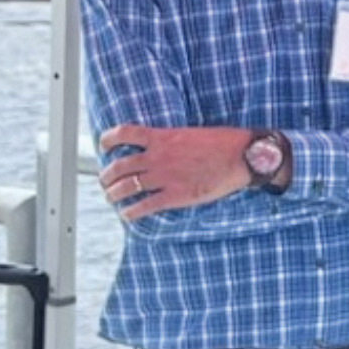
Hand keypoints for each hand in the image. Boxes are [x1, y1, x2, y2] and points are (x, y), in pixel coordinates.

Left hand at [98, 124, 253, 220]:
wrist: (244, 157)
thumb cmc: (225, 143)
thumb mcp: (192, 133)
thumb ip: (172, 140)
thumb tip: (161, 148)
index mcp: (163, 137)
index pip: (124, 134)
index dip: (108, 140)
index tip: (104, 146)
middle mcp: (158, 157)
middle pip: (119, 166)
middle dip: (107, 176)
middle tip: (105, 181)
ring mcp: (165, 177)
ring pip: (126, 187)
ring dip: (113, 194)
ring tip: (112, 197)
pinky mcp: (176, 196)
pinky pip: (144, 206)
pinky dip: (131, 212)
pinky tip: (127, 214)